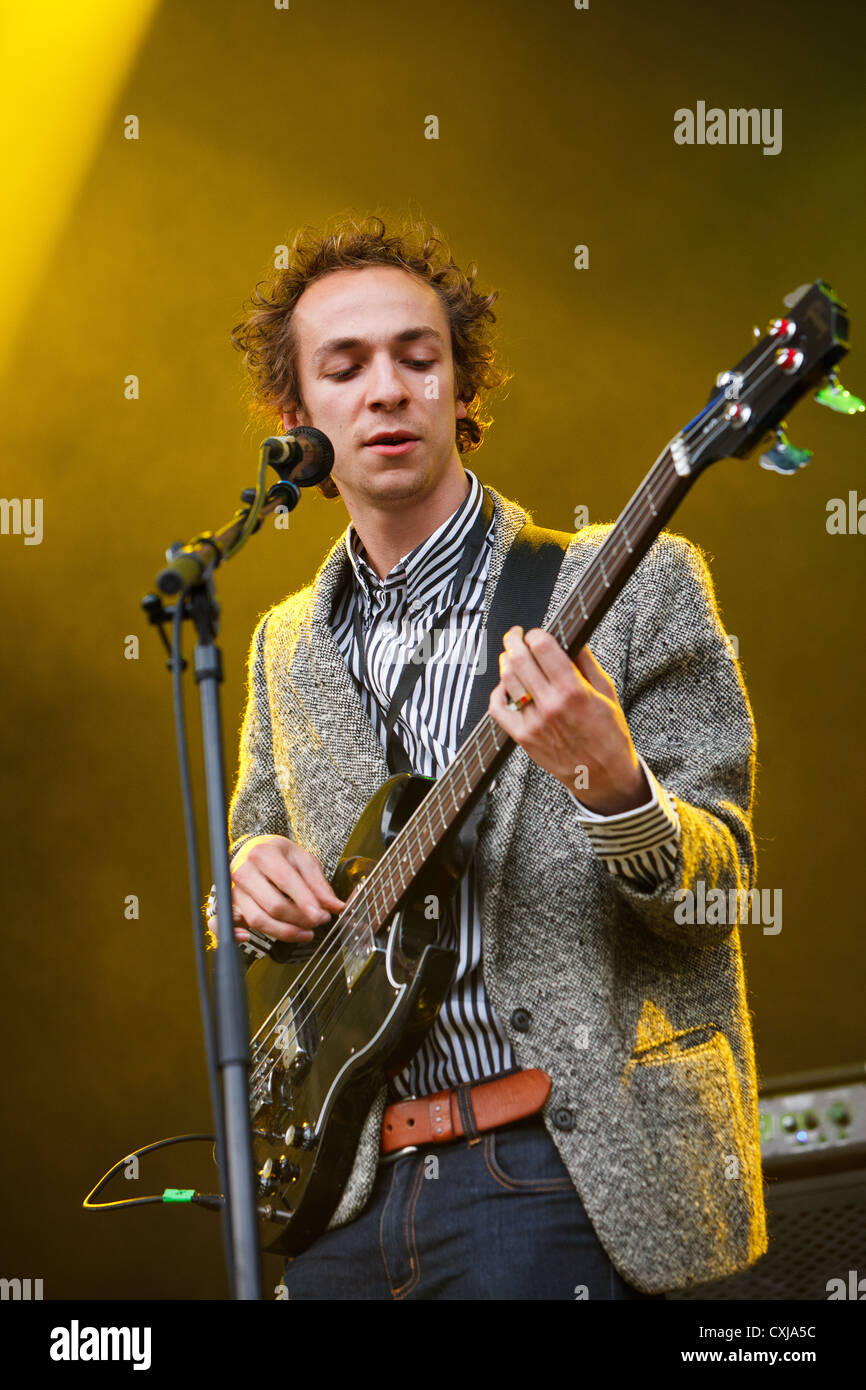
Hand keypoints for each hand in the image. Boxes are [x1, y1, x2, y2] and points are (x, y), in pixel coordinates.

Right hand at [207, 835, 345, 944]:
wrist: (254, 851)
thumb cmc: (279, 856)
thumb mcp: (303, 860)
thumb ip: (319, 884)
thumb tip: (335, 906)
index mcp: (263, 854)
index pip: (286, 881)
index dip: (306, 902)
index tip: (323, 916)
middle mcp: (243, 871)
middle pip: (273, 905)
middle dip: (299, 919)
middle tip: (318, 922)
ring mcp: (233, 890)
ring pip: (257, 919)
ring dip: (284, 932)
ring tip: (305, 933)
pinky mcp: (226, 905)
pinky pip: (222, 924)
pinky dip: (234, 935)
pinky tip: (248, 939)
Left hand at [488, 626, 649, 815]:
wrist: (603, 775)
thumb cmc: (609, 735)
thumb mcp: (608, 692)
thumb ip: (586, 663)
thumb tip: (571, 637)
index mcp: (574, 691)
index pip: (543, 647)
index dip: (536, 634)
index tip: (537, 633)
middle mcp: (550, 705)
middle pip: (519, 659)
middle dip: (514, 640)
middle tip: (516, 635)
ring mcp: (533, 723)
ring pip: (506, 680)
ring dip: (506, 662)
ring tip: (511, 656)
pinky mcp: (522, 737)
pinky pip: (498, 708)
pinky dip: (497, 692)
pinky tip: (505, 686)